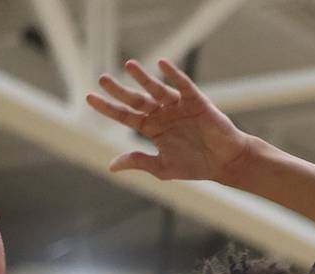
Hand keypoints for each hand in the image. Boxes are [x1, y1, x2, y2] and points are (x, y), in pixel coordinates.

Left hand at [86, 58, 256, 183]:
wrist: (224, 163)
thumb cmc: (195, 166)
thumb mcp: (163, 167)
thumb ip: (139, 162)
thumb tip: (111, 166)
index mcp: (152, 129)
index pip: (125, 116)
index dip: (108, 107)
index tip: (89, 97)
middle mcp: (162, 114)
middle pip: (136, 100)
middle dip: (119, 90)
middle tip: (103, 79)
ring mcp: (178, 106)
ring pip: (156, 89)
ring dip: (143, 78)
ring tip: (129, 65)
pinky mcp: (195, 101)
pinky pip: (182, 85)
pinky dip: (173, 75)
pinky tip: (162, 65)